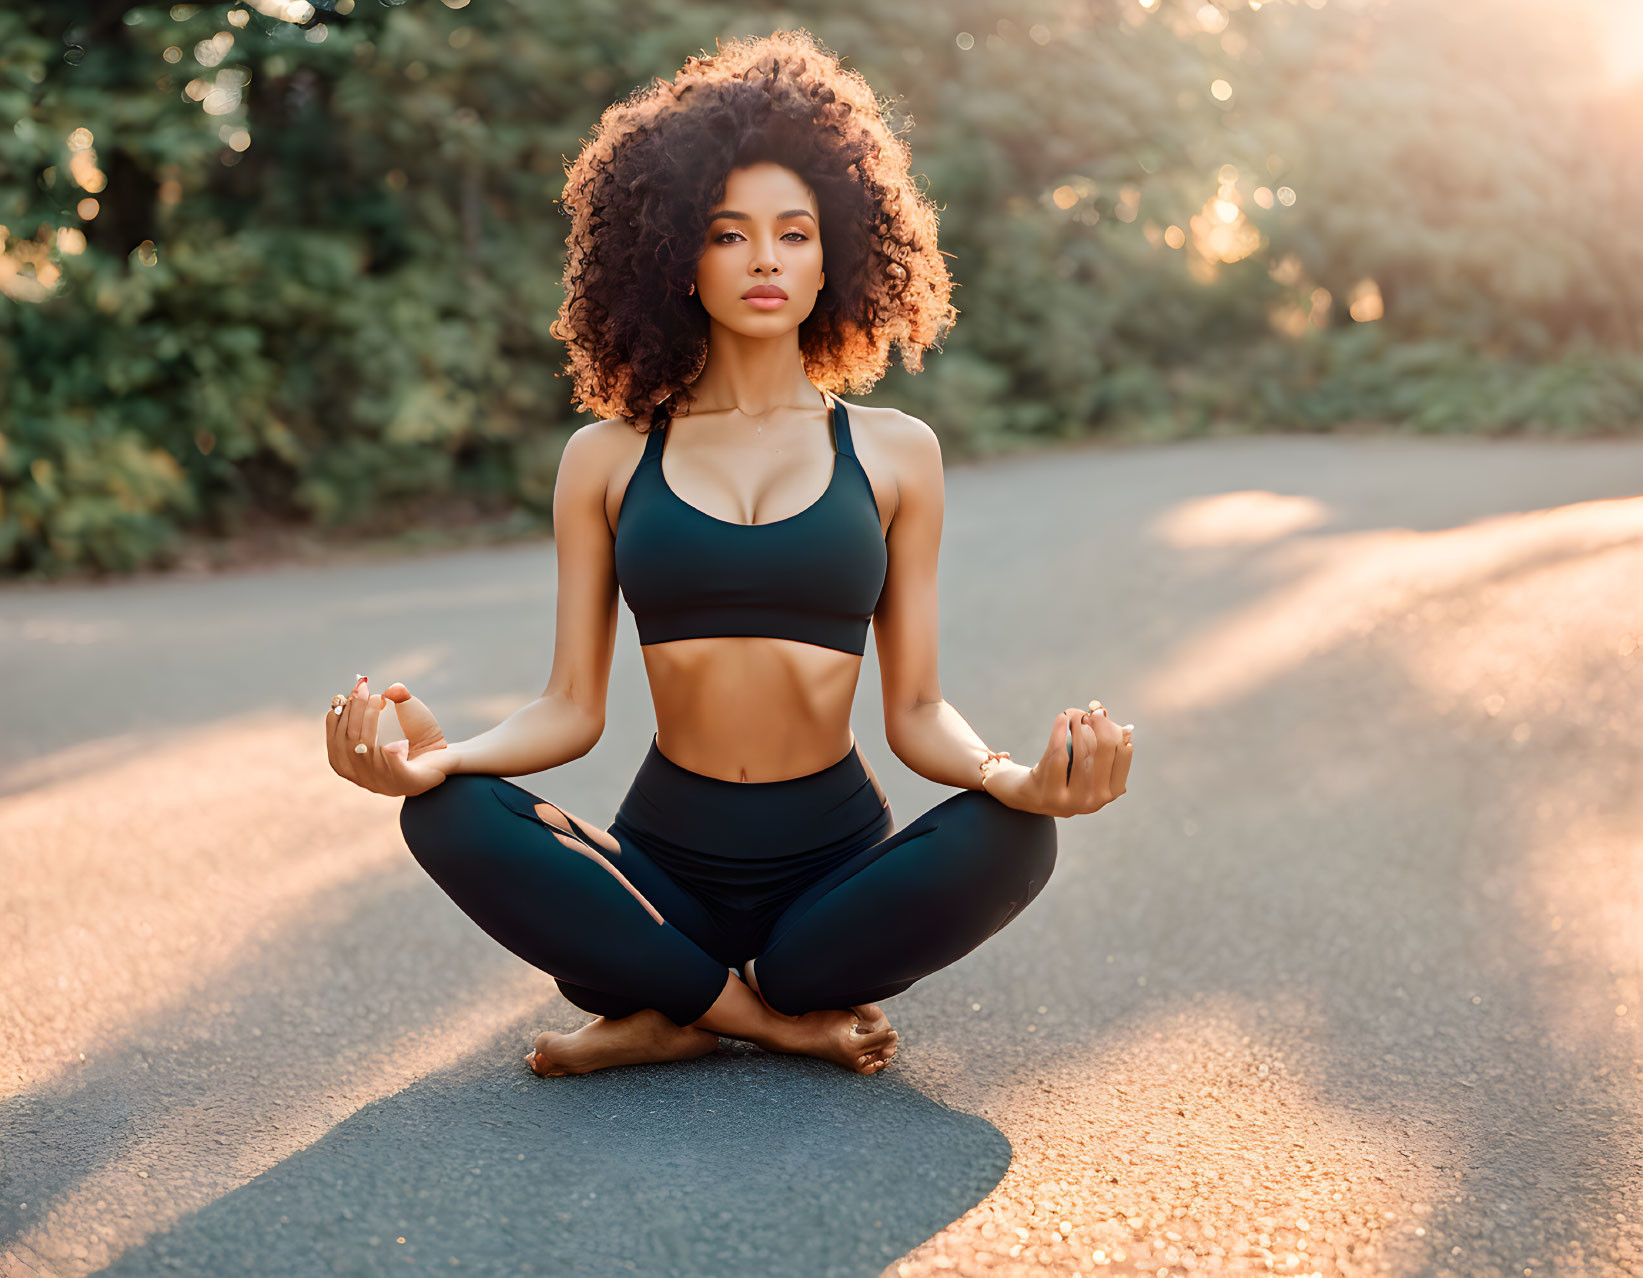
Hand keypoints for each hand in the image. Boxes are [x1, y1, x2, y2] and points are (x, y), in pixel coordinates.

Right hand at [325, 674, 456, 797]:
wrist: (444, 754)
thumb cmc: (417, 734)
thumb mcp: (401, 713)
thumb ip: (394, 698)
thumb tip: (393, 689)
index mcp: (355, 766)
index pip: (335, 744)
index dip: (336, 719)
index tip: (344, 696)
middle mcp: (366, 778)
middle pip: (348, 743)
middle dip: (353, 713)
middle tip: (362, 690)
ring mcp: (385, 781)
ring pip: (366, 749)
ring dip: (369, 720)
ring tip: (378, 699)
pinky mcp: (406, 781)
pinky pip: (393, 765)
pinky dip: (391, 748)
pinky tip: (394, 735)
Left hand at [989, 700, 1133, 817]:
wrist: (1027, 793)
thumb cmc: (1062, 772)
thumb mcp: (1086, 762)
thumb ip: (1104, 745)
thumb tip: (1126, 728)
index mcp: (1108, 793)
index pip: (1121, 757)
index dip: (1116, 732)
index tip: (1103, 715)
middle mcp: (1092, 802)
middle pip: (1102, 753)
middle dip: (1098, 726)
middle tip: (1090, 712)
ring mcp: (1069, 801)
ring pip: (1080, 753)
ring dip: (1079, 727)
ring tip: (1074, 714)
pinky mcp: (1047, 793)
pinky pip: (1057, 754)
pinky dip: (1060, 731)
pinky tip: (1062, 717)